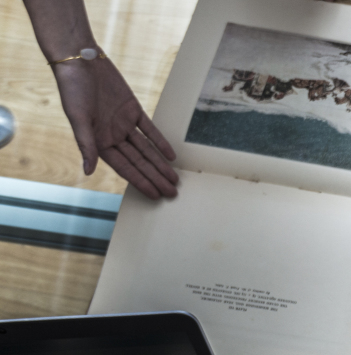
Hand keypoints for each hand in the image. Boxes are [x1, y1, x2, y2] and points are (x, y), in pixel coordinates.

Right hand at [51, 57, 177, 198]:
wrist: (80, 61)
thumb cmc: (73, 89)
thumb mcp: (79, 118)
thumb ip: (87, 145)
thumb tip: (88, 171)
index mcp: (99, 142)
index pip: (125, 168)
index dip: (141, 181)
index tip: (155, 195)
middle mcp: (112, 136)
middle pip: (139, 162)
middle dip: (155, 177)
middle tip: (172, 193)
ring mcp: (124, 123)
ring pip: (146, 149)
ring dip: (160, 164)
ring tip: (174, 179)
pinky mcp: (132, 109)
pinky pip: (149, 129)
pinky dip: (160, 141)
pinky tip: (170, 155)